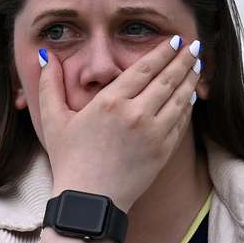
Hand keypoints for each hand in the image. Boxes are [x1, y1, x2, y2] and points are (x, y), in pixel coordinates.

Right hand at [37, 34, 202, 210]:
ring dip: (190, 79)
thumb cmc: (69, 161)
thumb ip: (49, 85)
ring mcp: (154, 133)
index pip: (144, 68)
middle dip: (183, 60)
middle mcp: (136, 114)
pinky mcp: (164, 151)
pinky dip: (188, 106)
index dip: (162, 52)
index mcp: (110, 101)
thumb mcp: (53, 120)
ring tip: (197, 65)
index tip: (173, 41)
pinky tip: (191, 96)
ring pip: (180, 98)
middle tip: (193, 46)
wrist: (90, 201)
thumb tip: (46, 57)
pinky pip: (182, 122)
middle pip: (167, 79)